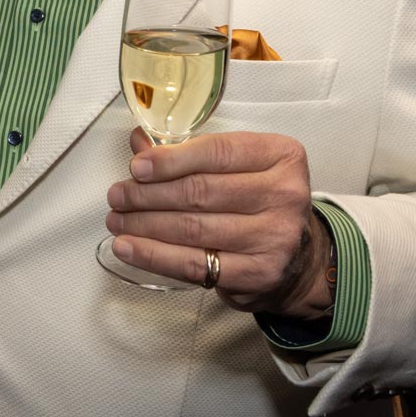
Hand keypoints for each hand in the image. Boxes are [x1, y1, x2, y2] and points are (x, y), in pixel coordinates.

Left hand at [105, 128, 331, 318]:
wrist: (298, 260)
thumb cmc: (259, 204)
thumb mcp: (238, 168)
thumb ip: (191, 154)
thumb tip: (139, 143)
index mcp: (280, 156)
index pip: (216, 152)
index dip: (170, 160)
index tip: (136, 167)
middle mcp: (284, 195)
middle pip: (199, 192)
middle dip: (148, 194)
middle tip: (117, 196)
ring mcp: (275, 237)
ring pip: (192, 229)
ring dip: (144, 225)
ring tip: (117, 220)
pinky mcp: (258, 273)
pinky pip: (194, 264)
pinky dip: (154, 256)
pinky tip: (128, 248)